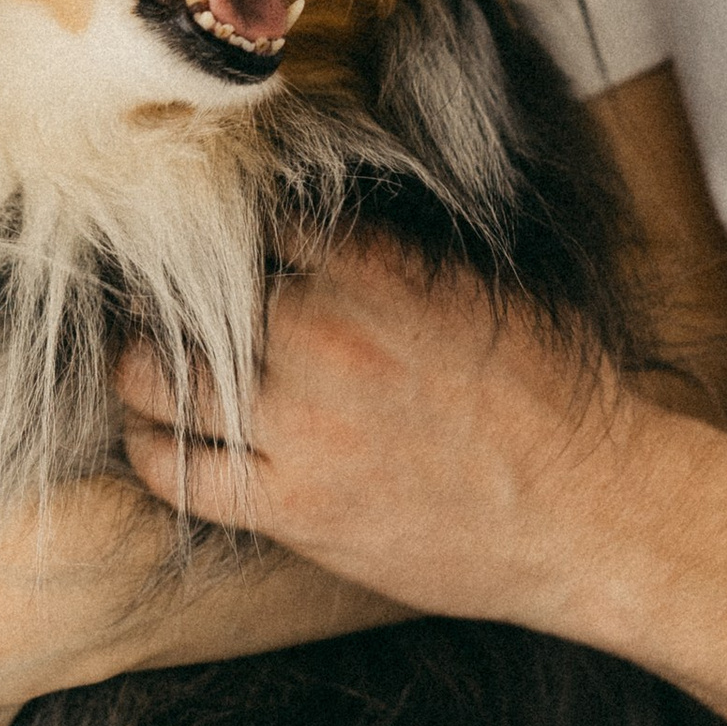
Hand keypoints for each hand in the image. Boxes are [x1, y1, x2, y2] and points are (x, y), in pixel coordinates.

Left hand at [116, 243, 637, 633]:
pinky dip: (150, 446)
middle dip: (160, 297)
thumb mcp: (470, 285)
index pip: (246, 218)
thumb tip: (299, 223)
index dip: (217, 229)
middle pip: (184, 296)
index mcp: (372, 270)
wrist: (589, 507)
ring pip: (156, 380)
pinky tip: (158, 434)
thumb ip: (381, 252)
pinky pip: (175, 469)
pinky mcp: (293, 507)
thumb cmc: (545, 394)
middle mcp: (325, 337)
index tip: (199, 242)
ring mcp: (301, 427)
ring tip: (141, 365)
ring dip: (137, 367)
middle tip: (152, 305)